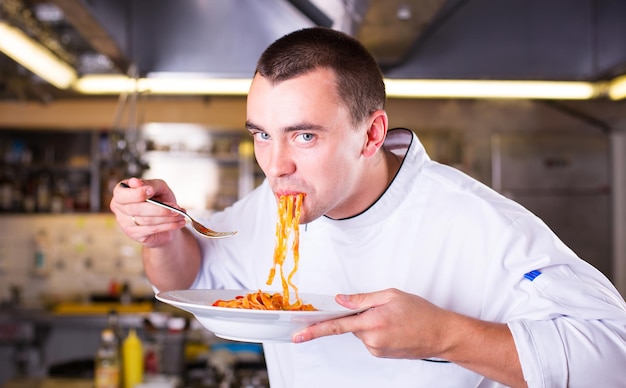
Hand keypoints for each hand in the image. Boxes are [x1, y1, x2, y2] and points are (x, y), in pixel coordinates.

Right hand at [109, 177, 186, 247]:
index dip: (137, 193)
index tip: (151, 190)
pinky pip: (152, 229)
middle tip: (176, 208)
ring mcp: (124, 222)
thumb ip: (150, 184)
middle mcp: (119, 207)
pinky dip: (168, 225)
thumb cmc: (159, 199)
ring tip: (180, 214)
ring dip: (167, 218)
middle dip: (159, 208)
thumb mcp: (158, 188)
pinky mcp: (134, 234)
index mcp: (121, 192)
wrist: (165, 218)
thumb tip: (136, 182)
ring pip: (146, 220)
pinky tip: (179, 222)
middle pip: (136, 209)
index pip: (122, 194)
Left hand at [293, 288, 453, 359]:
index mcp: (372, 322)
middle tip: (382, 309)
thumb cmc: (421, 313)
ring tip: (394, 318)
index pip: (336, 326)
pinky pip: (370, 339)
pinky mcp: (381, 355)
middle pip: (351, 325)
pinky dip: (376, 331)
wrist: (441, 334)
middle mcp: (371, 340)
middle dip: (359, 315)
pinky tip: (394, 327)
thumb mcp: (391, 295)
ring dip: (370, 323)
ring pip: (361, 332)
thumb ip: (362, 298)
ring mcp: (376, 350)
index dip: (314, 330)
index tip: (298, 334)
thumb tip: (341, 300)